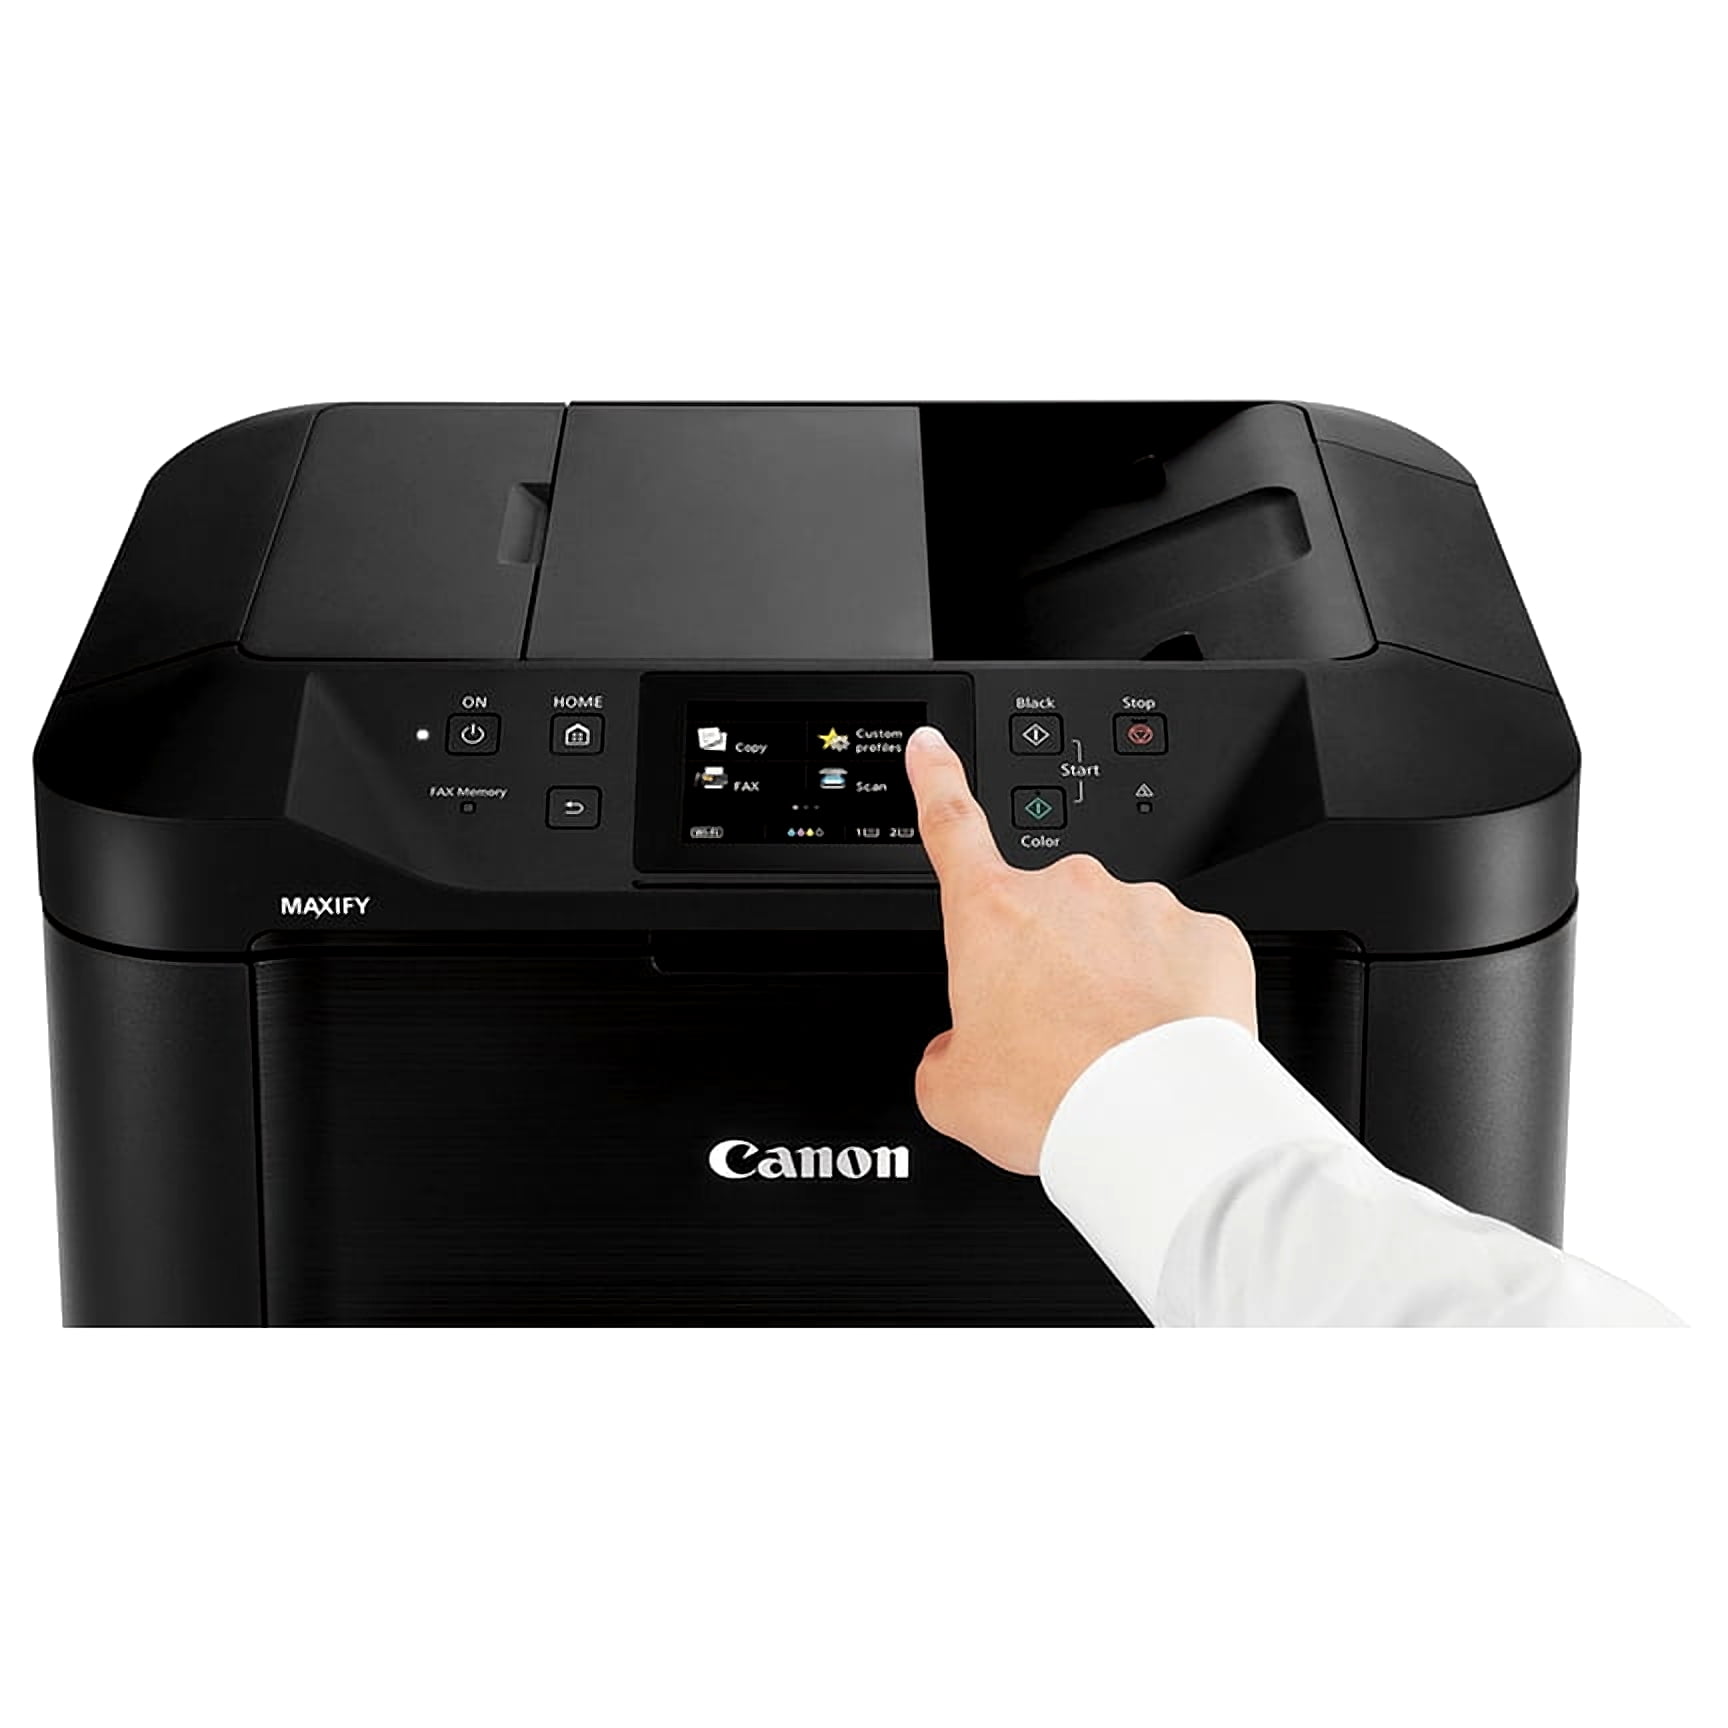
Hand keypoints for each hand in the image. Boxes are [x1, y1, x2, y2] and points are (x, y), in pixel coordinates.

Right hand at [904, 726, 1256, 1174]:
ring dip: (1113, 979)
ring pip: (1118, 936)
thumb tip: (958, 1055)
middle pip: (1045, 915)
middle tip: (1056, 1034)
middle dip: (1048, 961)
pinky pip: (1181, 955)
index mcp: (992, 912)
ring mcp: (1143, 906)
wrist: (1155, 1121)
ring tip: (1114, 1050)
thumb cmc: (1056, 1096)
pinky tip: (1161, 1040)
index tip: (931, 746)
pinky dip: (1172, 992)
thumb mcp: (952, 1091)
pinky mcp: (1207, 934)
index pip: (950, 822)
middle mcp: (1068, 891)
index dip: (934, 776)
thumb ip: (943, 1055)